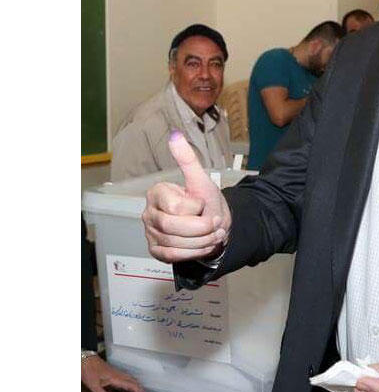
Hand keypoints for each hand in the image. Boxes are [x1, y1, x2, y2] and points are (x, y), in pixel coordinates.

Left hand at [81, 354, 151, 391]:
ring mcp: (117, 374)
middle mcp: (119, 375)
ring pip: (131, 382)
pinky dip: (127, 389)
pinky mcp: (113, 374)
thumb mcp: (93, 385)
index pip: (133, 387)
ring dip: (135, 391)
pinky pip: (125, 382)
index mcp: (117, 377)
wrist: (85, 359)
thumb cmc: (89, 368)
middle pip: (135, 384)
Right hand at [142, 131, 230, 262]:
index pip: (175, 207)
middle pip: (172, 227)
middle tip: (215, 224)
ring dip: (202, 241)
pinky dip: (194, 253)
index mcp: (156, 194)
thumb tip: (175, 135)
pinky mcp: (157, 251)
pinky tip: (204, 245)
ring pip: (174, 244)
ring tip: (213, 234)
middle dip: (201, 228)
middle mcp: (149, 213)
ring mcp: (151, 233)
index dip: (196, 208)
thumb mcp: (201, 180)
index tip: (204, 205)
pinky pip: (173, 257)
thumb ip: (187, 159)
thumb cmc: (206, 201)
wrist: (214, 224)